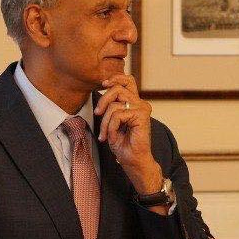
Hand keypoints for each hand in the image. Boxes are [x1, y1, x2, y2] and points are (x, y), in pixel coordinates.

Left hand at [94, 74, 159, 191]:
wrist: (133, 161)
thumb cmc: (123, 144)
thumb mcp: (112, 121)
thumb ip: (111, 106)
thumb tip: (104, 90)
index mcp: (135, 102)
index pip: (128, 80)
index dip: (115, 78)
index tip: (103, 84)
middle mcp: (140, 103)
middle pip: (117, 88)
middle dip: (103, 100)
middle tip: (96, 113)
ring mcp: (142, 108)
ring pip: (115, 104)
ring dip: (105, 120)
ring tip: (104, 133)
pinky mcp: (142, 115)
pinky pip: (118, 115)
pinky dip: (111, 127)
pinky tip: (113, 136)